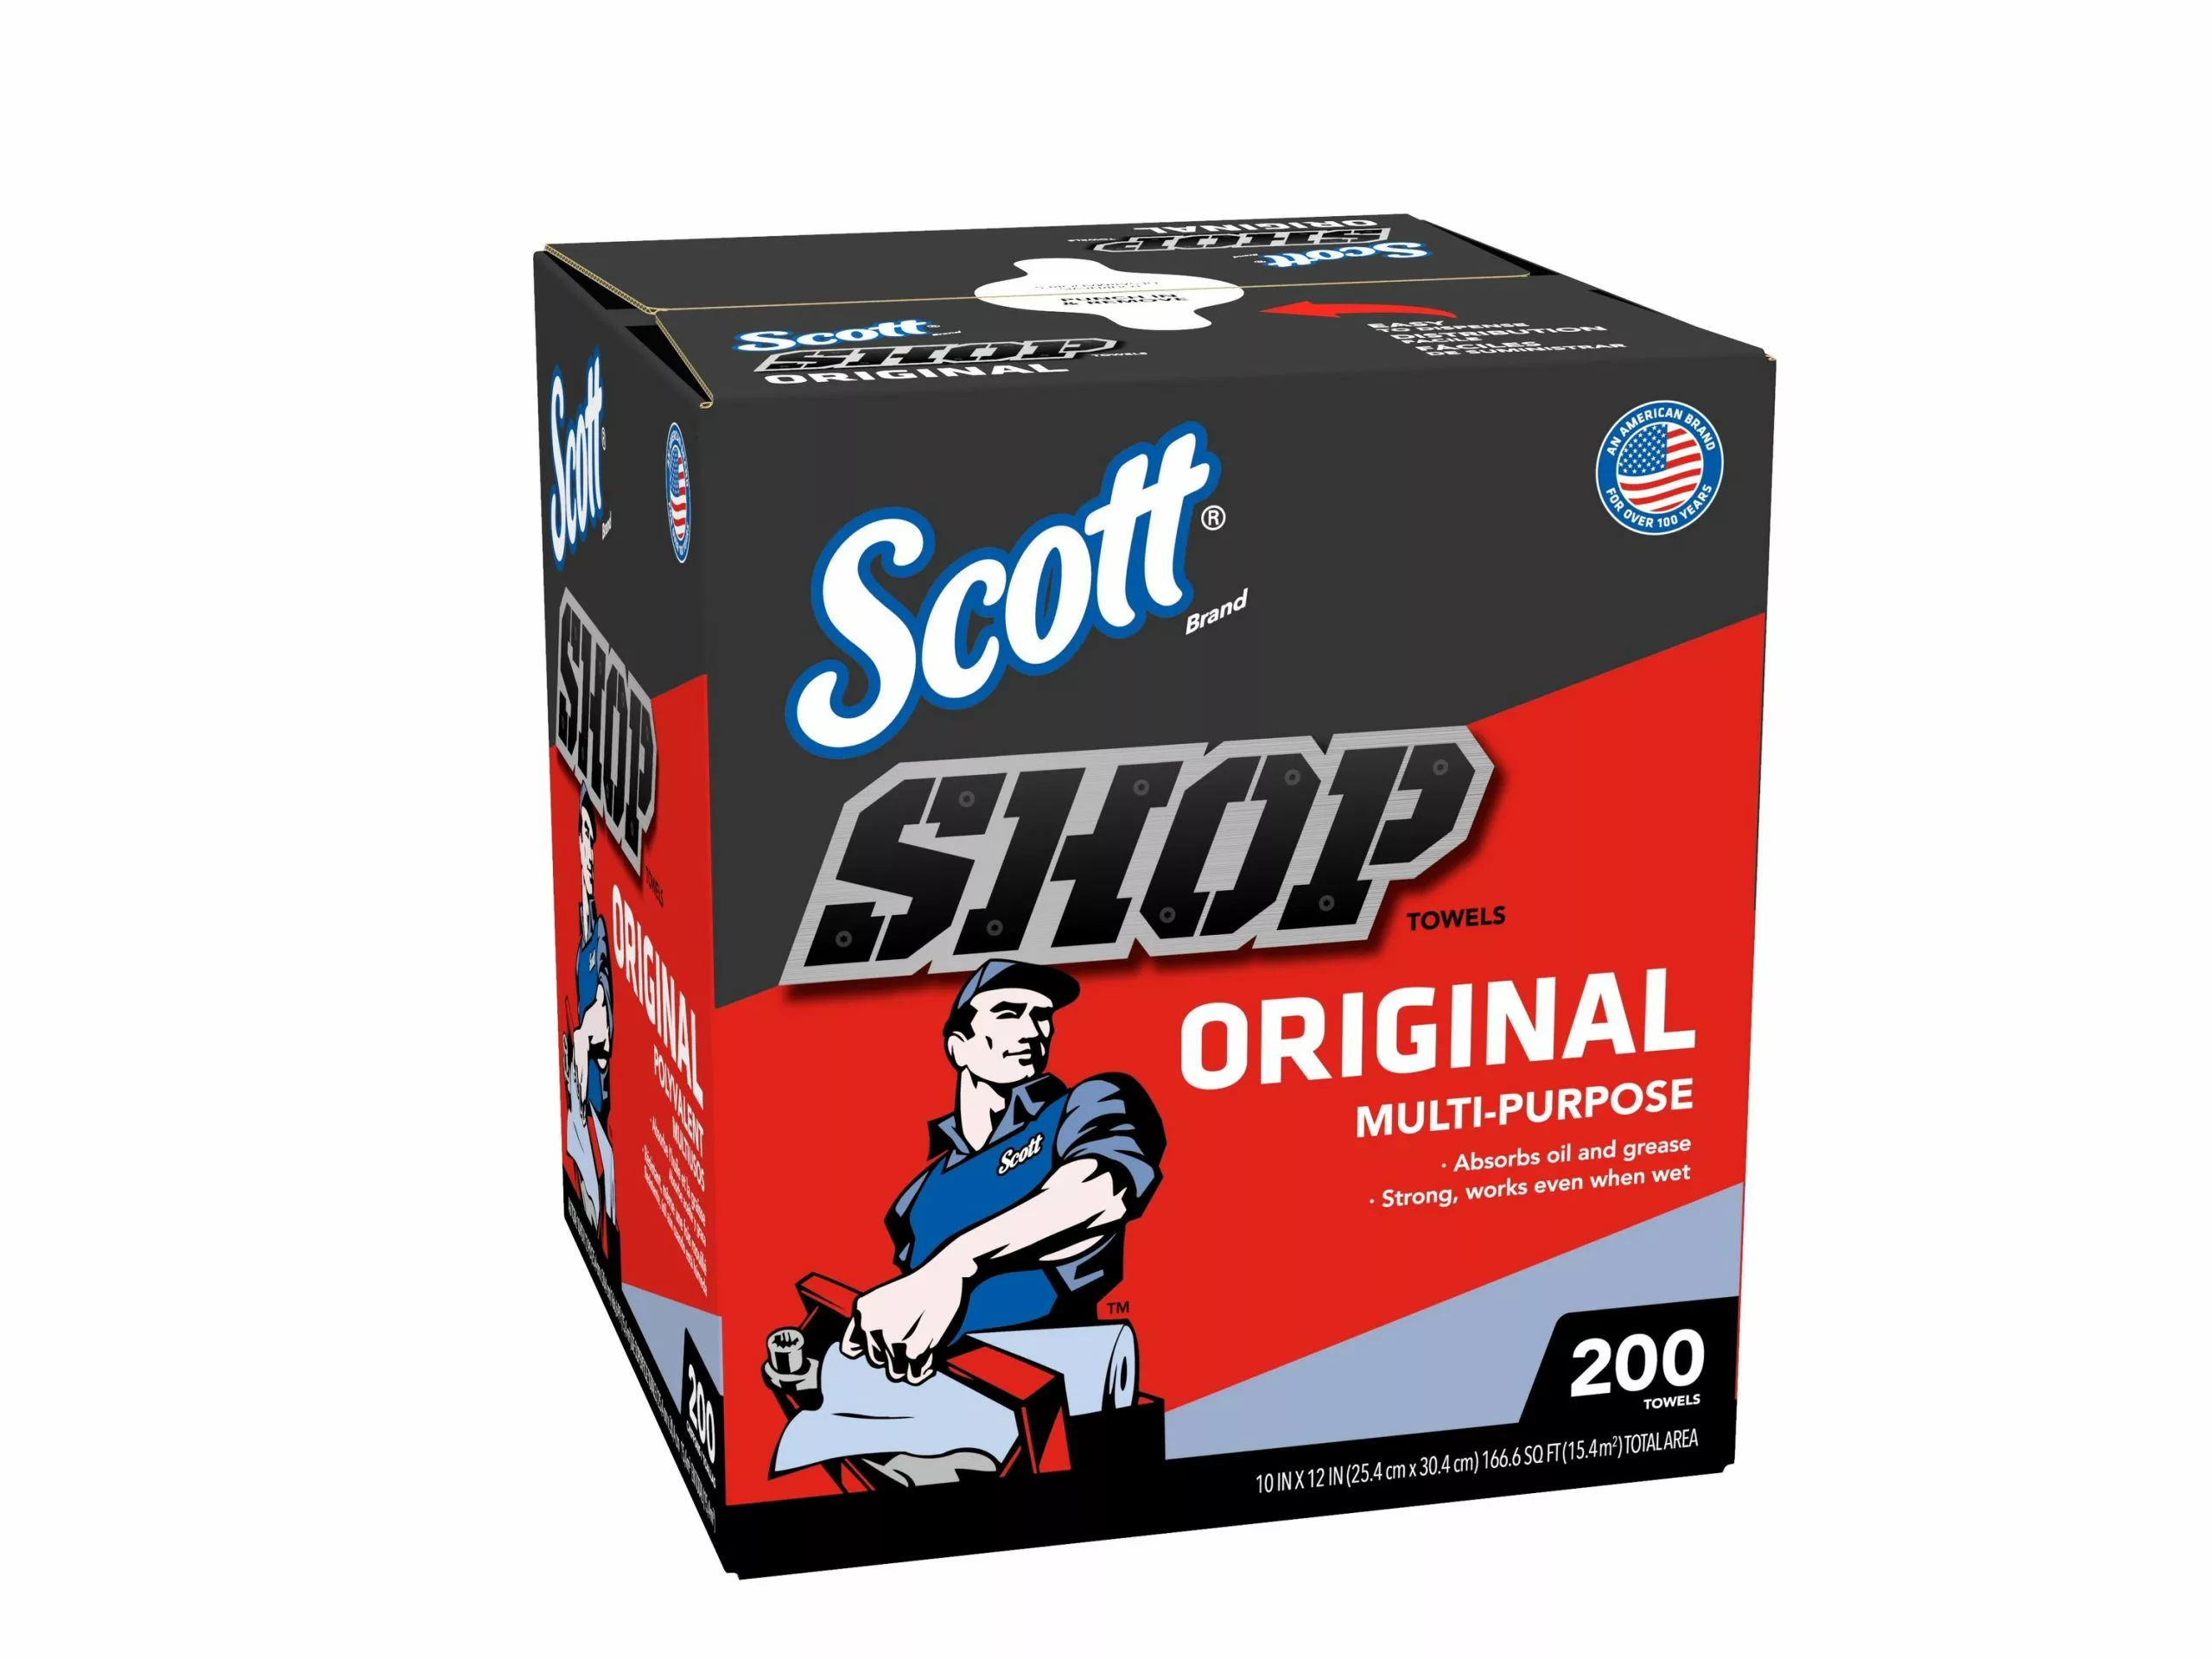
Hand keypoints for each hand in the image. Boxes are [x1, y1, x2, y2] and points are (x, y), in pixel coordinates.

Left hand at [842, 1255, 971, 1383]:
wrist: (945, 1275)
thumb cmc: (920, 1288)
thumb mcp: (885, 1298)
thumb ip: (874, 1325)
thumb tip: (877, 1357)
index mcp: (862, 1310)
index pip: (851, 1349)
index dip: (870, 1349)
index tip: (885, 1346)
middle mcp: (870, 1326)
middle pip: (876, 1361)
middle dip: (894, 1356)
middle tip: (915, 1339)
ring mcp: (890, 1339)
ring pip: (895, 1372)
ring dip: (909, 1366)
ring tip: (924, 1349)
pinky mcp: (912, 1350)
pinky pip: (914, 1376)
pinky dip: (923, 1371)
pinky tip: (931, 1361)